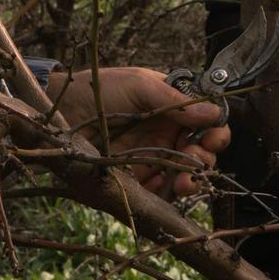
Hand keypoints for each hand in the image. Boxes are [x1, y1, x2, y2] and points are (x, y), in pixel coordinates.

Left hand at [49, 66, 229, 197]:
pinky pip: (161, 191)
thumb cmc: (101, 89)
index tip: (213, 139)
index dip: (215, 133)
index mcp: (175, 110)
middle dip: (204, 159)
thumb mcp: (140, 86)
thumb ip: (176, 101)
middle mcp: (169, 134)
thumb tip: (214, 113)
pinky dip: (168, 193)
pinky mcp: (138, 177)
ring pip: (185, 175)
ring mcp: (154, 156)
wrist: (62, 108)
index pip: (207, 124)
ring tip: (185, 183)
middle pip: (201, 153)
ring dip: (191, 181)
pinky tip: (167, 189)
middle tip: (195, 160)